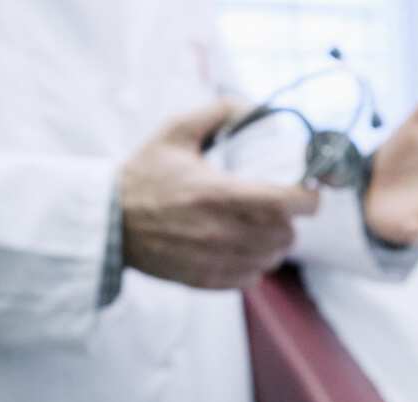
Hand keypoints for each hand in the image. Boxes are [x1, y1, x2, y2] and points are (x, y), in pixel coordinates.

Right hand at [120, 100, 318, 288]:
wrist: (108, 221)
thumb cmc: (144, 174)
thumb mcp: (175, 131)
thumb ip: (218, 112)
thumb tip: (254, 106)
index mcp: (217, 193)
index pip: (285, 203)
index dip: (308, 198)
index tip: (309, 191)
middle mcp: (218, 232)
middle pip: (285, 234)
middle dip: (291, 220)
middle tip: (280, 207)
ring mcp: (212, 260)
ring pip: (272, 259)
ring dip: (275, 243)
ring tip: (262, 227)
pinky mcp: (204, 280)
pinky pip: (251, 279)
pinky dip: (255, 264)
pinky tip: (243, 248)